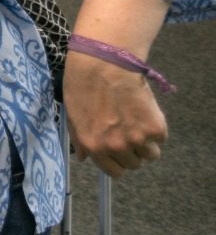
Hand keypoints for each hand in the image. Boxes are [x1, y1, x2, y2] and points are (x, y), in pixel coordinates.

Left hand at [63, 52, 167, 176]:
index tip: (118, 149)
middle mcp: (116, 147)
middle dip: (132, 150)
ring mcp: (137, 139)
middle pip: (135, 163)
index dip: (118, 161)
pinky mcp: (156, 128)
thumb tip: (84, 158)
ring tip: (136, 119)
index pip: (115, 172)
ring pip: (151, 154)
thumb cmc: (83, 84)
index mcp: (94, 146)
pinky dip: (156, 127)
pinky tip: (143, 109)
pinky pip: (161, 138)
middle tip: (127, 128)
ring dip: (147, 142)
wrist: (104, 62)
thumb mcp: (72, 113)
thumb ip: (80, 139)